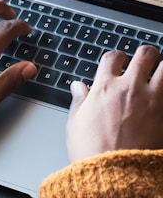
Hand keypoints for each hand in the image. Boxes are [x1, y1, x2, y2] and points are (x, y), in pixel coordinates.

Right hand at [67, 45, 162, 161]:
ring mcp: (151, 100)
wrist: (114, 176)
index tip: (118, 61)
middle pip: (144, 55)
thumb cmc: (92, 152)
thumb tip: (77, 86)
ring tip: (161, 72)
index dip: (116, 56)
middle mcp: (129, 88)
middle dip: (146, 54)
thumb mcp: (76, 123)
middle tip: (146, 60)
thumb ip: (79, 100)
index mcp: (104, 88)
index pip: (113, 57)